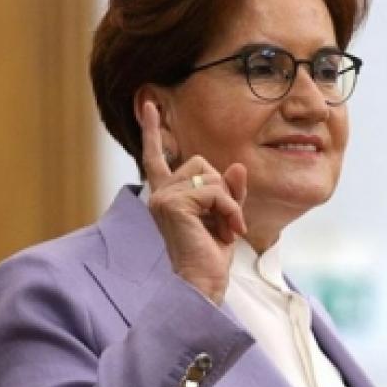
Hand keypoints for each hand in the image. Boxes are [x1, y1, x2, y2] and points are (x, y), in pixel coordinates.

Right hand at [139, 101, 247, 304]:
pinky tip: (225, 231)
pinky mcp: (173, 203)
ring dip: (228, 204)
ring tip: (224, 229)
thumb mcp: (226, 215)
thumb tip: (237, 166)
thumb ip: (231, 190)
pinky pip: (216, 192)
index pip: (158, 156)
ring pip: (213, 177)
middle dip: (224, 190)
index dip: (152, 130)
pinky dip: (229, 210)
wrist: (203, 281)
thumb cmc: (212, 253)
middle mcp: (160, 192)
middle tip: (224, 221)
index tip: (149, 104)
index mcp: (167, 193)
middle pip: (203, 163)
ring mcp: (163, 197)